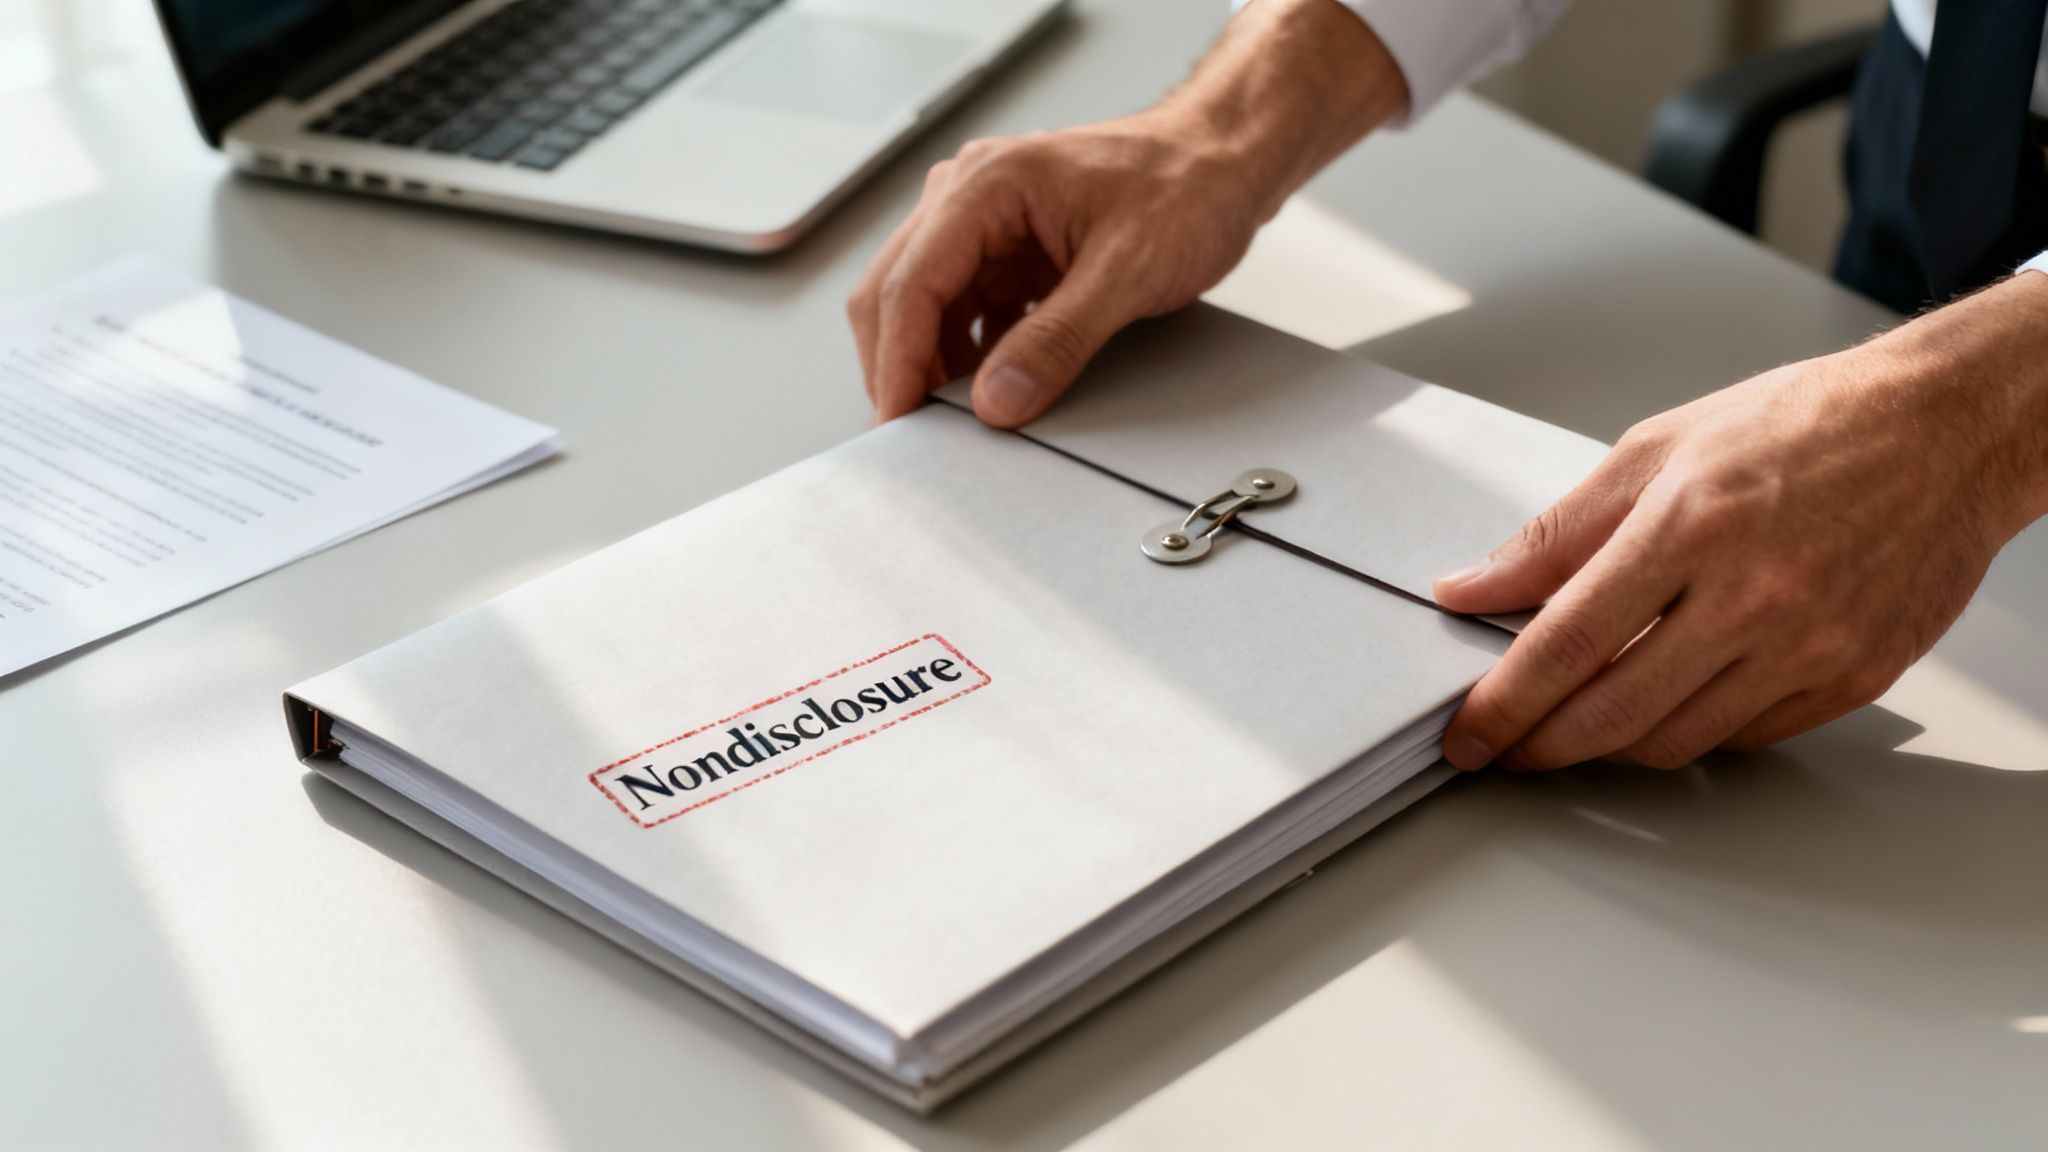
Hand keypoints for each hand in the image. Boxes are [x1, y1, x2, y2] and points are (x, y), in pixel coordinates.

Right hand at [847, 0, 1409, 426]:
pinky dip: (966, 354)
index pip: (908, 284)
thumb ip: (1057, 340)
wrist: (1224, 161)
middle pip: (895, 294)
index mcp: (985, 185)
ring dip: (932, 363)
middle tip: (917, 437)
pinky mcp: (1006, 250)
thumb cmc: (1186, 187)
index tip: (899, 423)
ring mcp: (984, 224)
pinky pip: (963, 310)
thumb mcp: (1128, 271)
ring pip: (924, 307)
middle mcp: (969, 196)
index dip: (897, 362)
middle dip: (901, 367)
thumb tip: (996, 401)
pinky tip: (989, 387)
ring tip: (956, 419)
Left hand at [1433, 275, 2047, 769]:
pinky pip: (1743, 738)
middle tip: (1503, 748)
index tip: (1465, 733)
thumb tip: (1473, 587)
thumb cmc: (1806, 425)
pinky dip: (1687, 732)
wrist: (1949, 429)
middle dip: (1539, 746)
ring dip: (1607, 747)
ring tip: (1573, 724)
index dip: (1502, 704)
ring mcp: (1809, 647)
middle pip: (1612, 715)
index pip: (1565, 644)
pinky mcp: (1852, 679)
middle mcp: (1752, 597)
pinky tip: (1662, 703)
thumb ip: (1557, 533)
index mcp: (1689, 527)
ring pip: (1675, 741)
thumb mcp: (1657, 450)